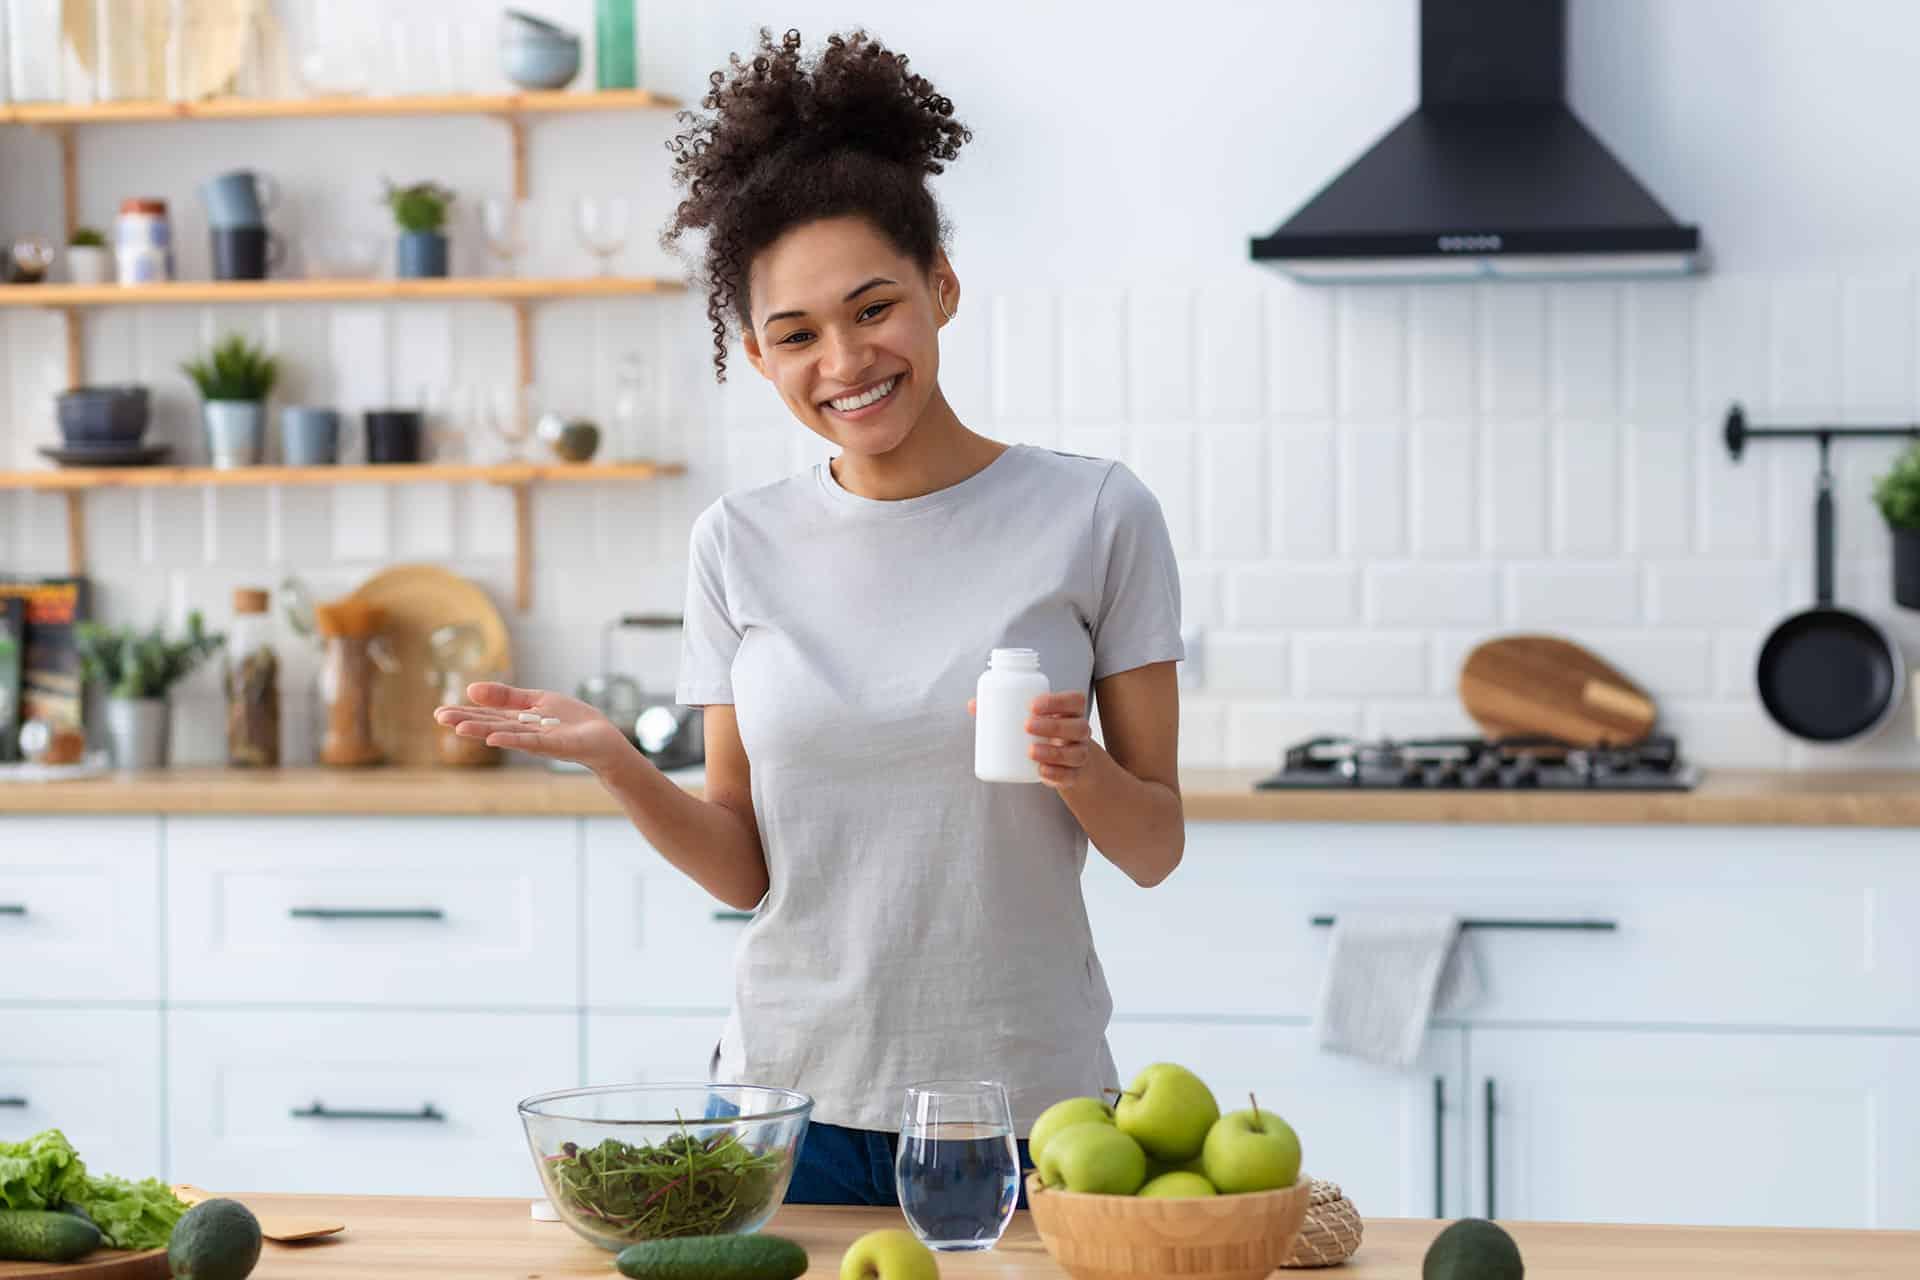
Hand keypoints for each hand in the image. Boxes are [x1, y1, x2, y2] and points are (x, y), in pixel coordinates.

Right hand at [432, 682, 632, 773]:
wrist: (603, 739)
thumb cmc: (571, 721)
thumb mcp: (537, 700)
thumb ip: (507, 696)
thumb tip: (471, 688)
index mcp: (518, 720)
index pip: (487, 715)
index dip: (464, 713)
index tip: (438, 712)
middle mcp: (523, 732)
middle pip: (491, 725)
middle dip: (466, 721)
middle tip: (439, 717)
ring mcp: (538, 740)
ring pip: (506, 733)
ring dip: (483, 730)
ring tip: (460, 728)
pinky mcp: (556, 744)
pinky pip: (532, 742)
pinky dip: (513, 739)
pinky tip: (495, 738)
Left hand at [966, 690, 1094, 791]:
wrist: (1069, 760)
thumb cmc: (1045, 732)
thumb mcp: (1033, 718)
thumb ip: (1004, 709)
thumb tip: (973, 705)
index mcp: (1072, 712)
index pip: (1074, 701)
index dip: (1057, 701)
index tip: (1031, 705)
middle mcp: (1080, 732)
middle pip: (1077, 726)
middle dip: (1052, 725)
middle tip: (1026, 726)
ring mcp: (1080, 754)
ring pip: (1076, 753)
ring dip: (1053, 752)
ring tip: (1030, 752)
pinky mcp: (1075, 775)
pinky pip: (1071, 776)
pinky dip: (1057, 775)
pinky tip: (1041, 772)